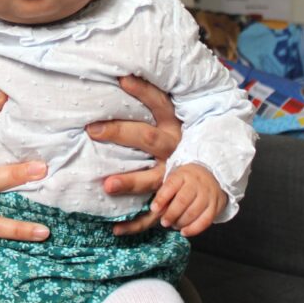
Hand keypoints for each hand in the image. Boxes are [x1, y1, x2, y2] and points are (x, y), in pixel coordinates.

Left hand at [85, 75, 181, 235]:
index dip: (143, 89)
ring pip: (151, 179)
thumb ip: (152, 99)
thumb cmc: (179, 137)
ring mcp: (173, 175)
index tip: (121, 78)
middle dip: (120, 133)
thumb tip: (120, 73)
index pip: (159, 102)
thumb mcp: (174, 116)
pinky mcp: (171, 199)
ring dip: (129, 182)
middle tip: (92, 129)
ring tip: (106, 185)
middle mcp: (175, 148)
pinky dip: (135, 224)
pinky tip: (115, 229)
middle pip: (147, 138)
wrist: (210, 174)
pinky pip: (153, 215)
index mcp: (175, 125)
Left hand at [152, 163, 226, 236]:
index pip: (171, 185)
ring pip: (194, 212)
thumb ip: (165, 192)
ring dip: (181, 222)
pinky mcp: (216, 205)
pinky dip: (194, 229)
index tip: (154, 209)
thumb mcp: (174, 179)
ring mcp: (208, 194)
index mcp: (183, 174)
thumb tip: (156, 210)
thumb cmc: (187, 180)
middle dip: (171, 214)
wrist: (212, 175)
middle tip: (164, 222)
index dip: (161, 198)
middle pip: (183, 200)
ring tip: (173, 225)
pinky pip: (206, 221)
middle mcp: (197, 183)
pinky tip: (184, 232)